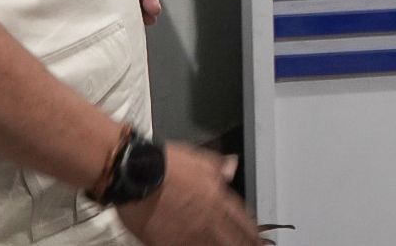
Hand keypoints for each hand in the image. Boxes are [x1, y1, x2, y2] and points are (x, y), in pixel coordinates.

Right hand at [116, 143, 262, 245]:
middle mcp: (208, 217)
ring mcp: (191, 233)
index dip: (251, 230)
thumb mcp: (198, 158)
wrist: (137, 174)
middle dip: (245, 243)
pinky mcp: (171, 243)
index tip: (258, 237)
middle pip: (233, 237)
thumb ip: (217, 166)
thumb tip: (231, 165)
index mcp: (217, 196)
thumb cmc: (165, 164)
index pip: (241, 218)